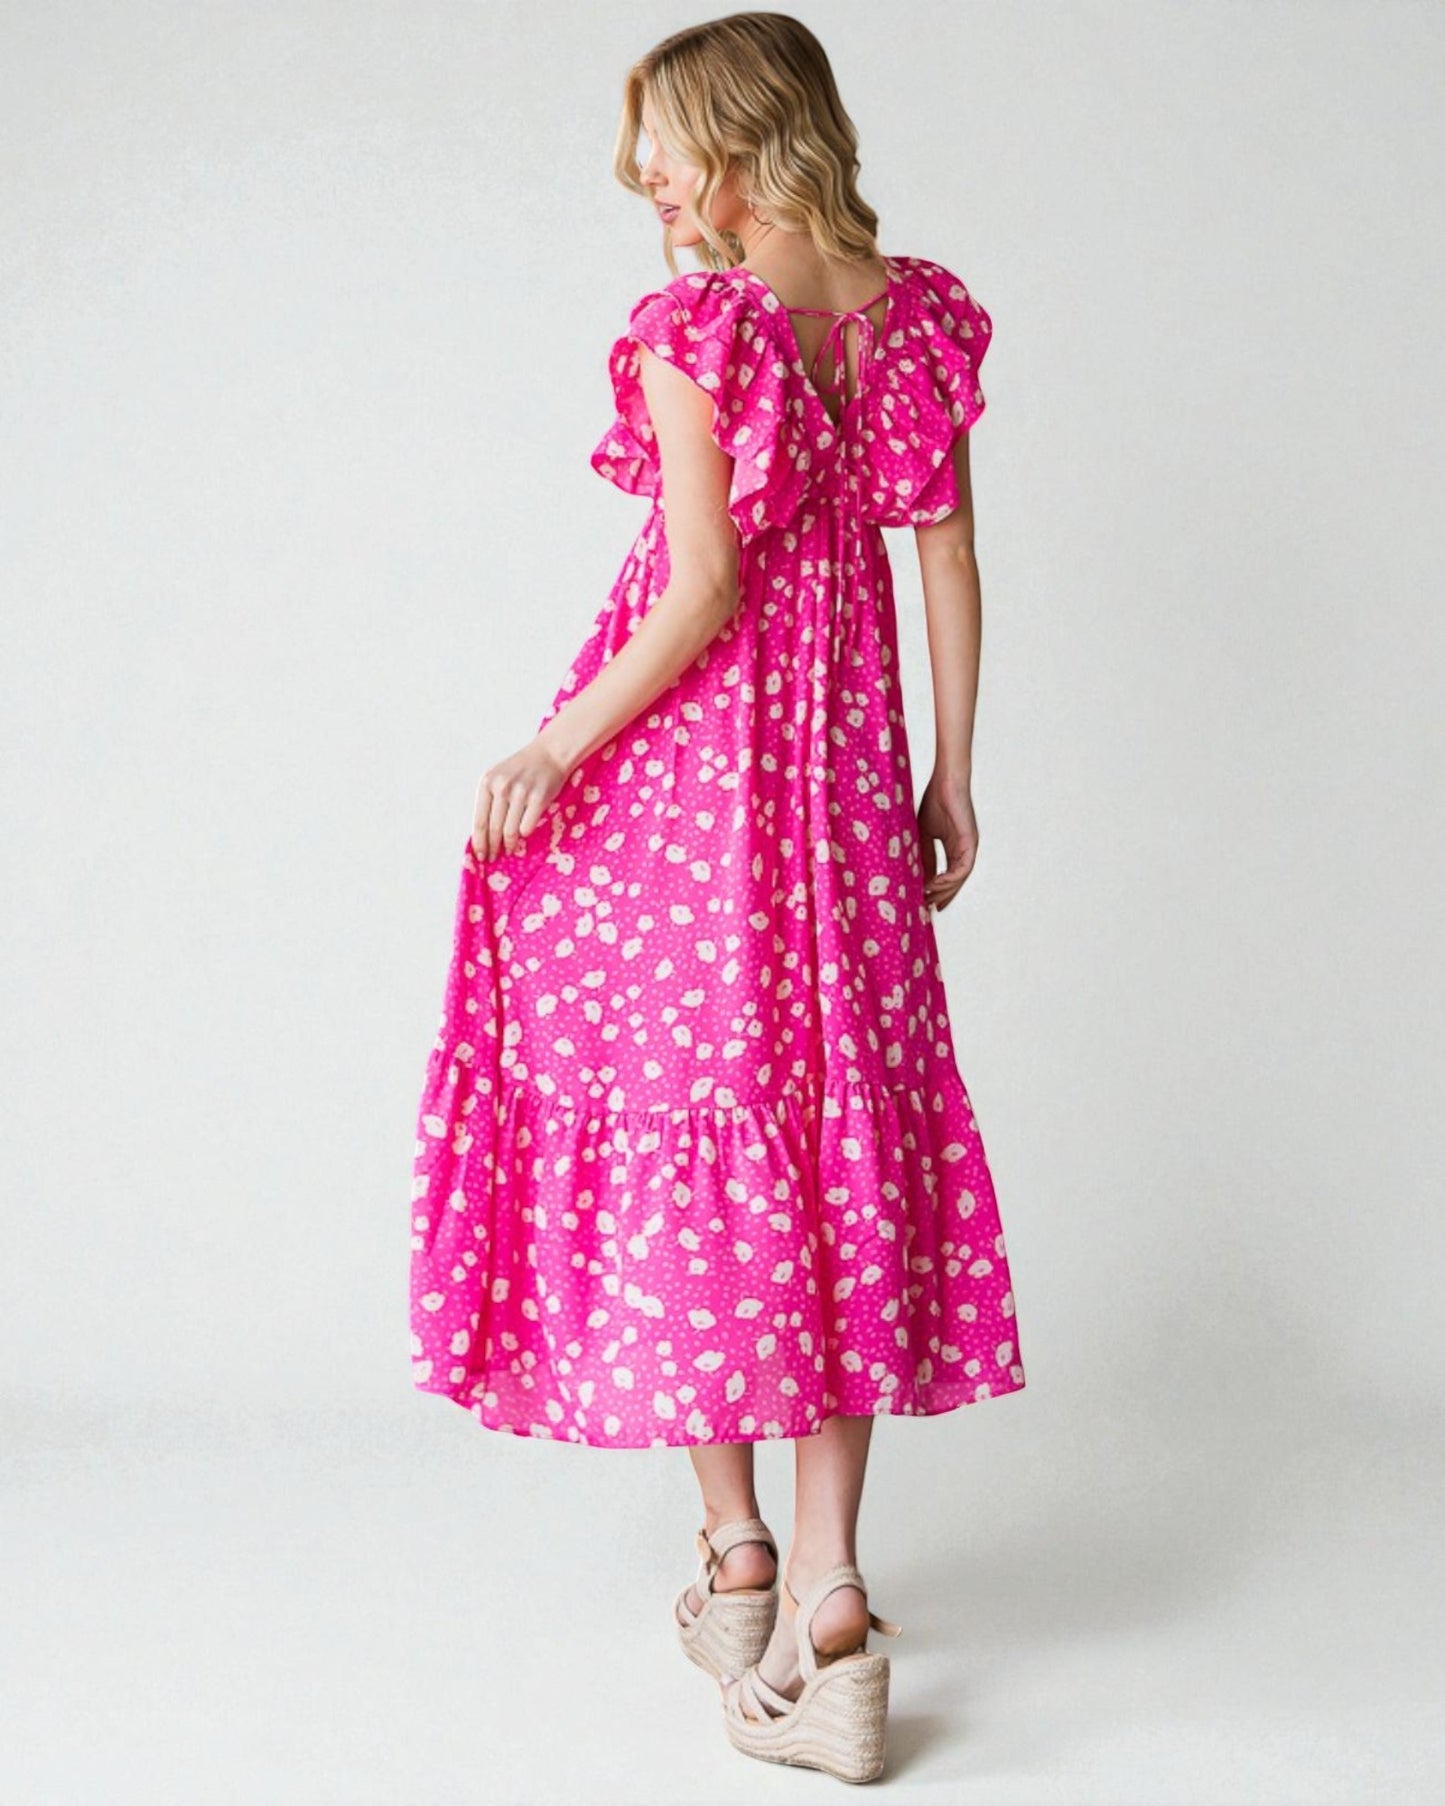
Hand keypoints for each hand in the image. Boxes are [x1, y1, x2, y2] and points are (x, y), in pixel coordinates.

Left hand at [471, 738, 570, 861]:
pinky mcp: (539, 798)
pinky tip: (523, 837)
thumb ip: (490, 801)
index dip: (479, 841)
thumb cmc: (522, 769)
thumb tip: (482, 836)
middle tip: (492, 859)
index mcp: (487, 782)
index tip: (479, 856)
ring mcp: (521, 792)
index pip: (479, 820)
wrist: (549, 754)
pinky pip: (527, 827)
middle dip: (492, 847)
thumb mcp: (499, 778)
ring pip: (510, 831)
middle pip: (493, 828)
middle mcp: (502, 786)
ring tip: (508, 850)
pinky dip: (524, 835)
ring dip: (508, 845)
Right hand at [917, 772, 977, 911]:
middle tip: (926, 910)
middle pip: (955, 881)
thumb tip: (918, 877)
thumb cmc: (935, 801)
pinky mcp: (970, 842)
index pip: (948, 875)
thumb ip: (923, 855)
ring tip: (927, 900)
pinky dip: (949, 880)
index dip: (937, 891)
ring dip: (944, 891)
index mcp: (954, 847)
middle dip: (941, 896)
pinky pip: (962, 868)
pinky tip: (934, 885)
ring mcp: (969, 847)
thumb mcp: (924, 834)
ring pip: (959, 878)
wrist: (946, 781)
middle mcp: (964, 850)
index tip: (924, 903)